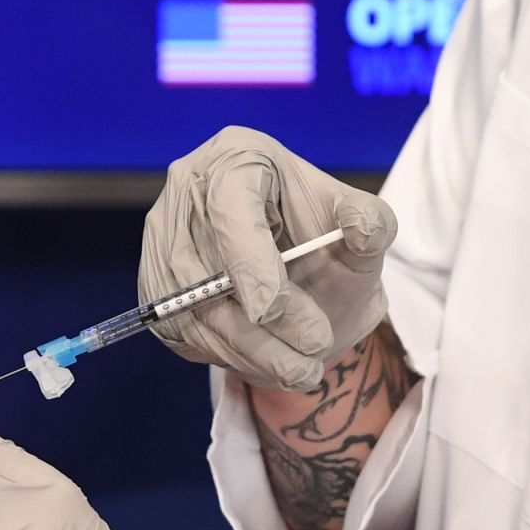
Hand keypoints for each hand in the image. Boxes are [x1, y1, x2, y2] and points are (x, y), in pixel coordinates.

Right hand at [142, 126, 395, 391]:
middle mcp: (187, 192)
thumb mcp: (363, 224)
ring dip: (247, 349)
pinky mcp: (157, 285)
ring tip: (302, 371)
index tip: (272, 311)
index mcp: (236, 158)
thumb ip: (372, 224)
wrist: (302, 270)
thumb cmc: (326, 236)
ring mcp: (164, 240)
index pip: (228, 205)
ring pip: (190, 308)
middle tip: (312, 351)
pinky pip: (181, 329)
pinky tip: (270, 362)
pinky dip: (226, 355)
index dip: (246, 261)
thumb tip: (363, 229)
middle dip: (257, 323)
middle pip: (203, 266)